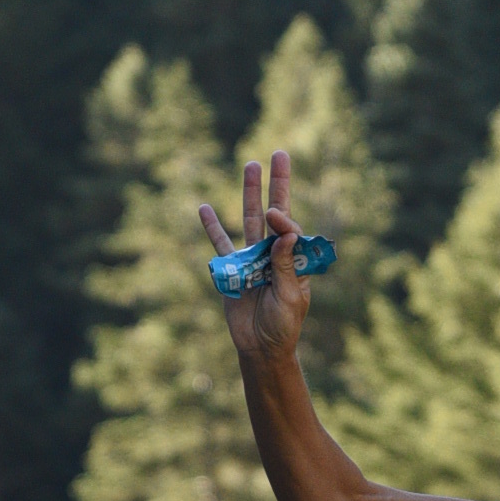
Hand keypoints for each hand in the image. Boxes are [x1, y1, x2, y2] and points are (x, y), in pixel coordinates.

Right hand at [198, 150, 308, 363]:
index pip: (290, 229)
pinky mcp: (232, 268)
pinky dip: (212, 227)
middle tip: (279, 153)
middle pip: (275, 211)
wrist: (261, 347)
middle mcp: (275, 252)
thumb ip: (286, 265)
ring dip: (249, 193)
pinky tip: (204, 207)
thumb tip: (287, 232)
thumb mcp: (290, 297)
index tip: (275, 216)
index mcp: (295, 259)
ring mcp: (252, 257)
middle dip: (277, 183)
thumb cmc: (283, 325)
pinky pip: (220, 243)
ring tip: (250, 165)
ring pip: (249, 219)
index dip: (284, 219)